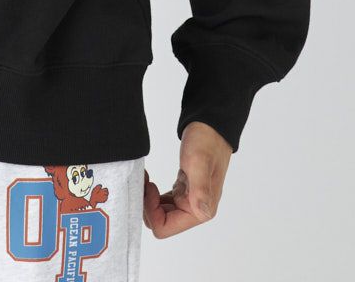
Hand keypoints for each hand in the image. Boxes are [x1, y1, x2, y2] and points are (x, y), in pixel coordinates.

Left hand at [142, 121, 231, 236]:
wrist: (210, 126)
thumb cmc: (206, 142)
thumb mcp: (199, 162)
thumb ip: (200, 189)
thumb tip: (202, 213)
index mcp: (200, 210)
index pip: (166, 227)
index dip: (151, 211)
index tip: (149, 188)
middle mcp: (195, 209)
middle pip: (161, 222)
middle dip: (147, 206)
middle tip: (144, 183)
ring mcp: (188, 200)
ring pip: (160, 213)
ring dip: (149, 201)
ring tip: (146, 180)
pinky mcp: (183, 191)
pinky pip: (163, 202)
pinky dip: (153, 195)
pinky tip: (150, 181)